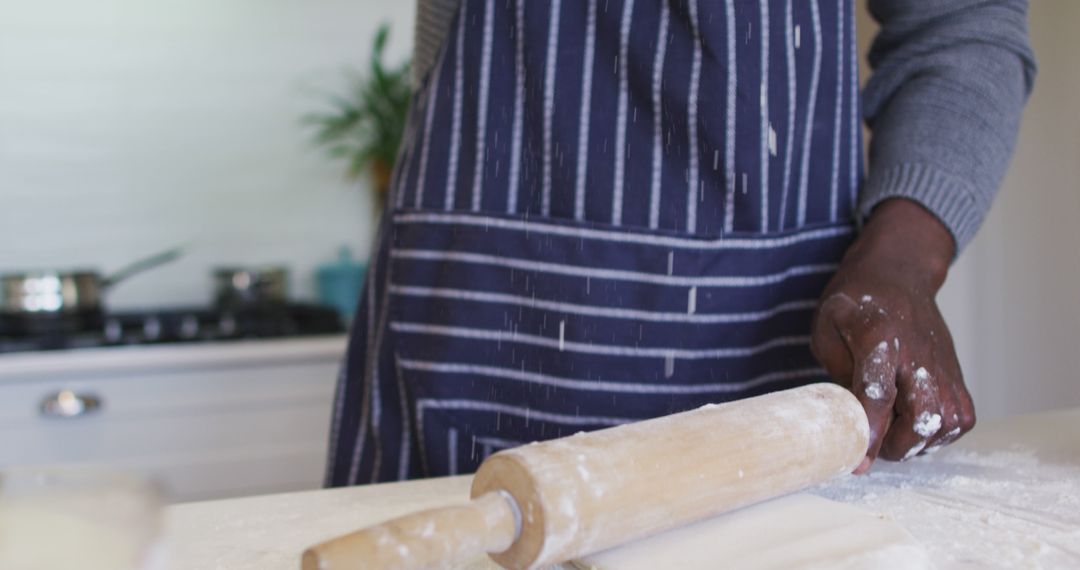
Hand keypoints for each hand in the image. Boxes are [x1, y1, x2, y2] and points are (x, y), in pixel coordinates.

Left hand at [811, 199, 975, 473]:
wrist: (898, 275)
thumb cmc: (856, 303)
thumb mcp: (827, 326)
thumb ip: (835, 370)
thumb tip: (849, 416)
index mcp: (879, 335)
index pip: (877, 393)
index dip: (869, 431)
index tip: (859, 462)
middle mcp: (917, 352)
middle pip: (922, 415)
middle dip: (898, 444)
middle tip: (876, 445)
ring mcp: (942, 364)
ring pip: (946, 423)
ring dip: (919, 442)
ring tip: (895, 435)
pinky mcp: (956, 373)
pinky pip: (961, 419)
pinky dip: (941, 434)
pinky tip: (917, 426)